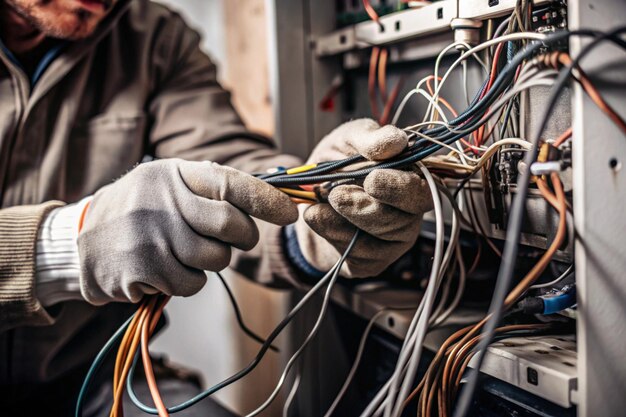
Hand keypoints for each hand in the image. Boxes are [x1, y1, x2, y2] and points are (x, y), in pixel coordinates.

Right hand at [78, 159, 297, 303]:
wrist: (80, 238)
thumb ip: (210, 186)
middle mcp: (161, 201)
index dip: (265, 199)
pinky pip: (192, 284)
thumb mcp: (167, 182)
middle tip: (236, 239)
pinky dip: (189, 281)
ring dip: (212, 261)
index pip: (229, 183)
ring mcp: (150, 236)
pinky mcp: (141, 269)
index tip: (290, 213)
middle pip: (229, 225)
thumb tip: (272, 193)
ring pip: (215, 259)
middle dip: (243, 237)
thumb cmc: (139, 209)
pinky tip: (167, 268)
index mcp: (173, 174)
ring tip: (187, 251)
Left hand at [293, 119, 431, 276]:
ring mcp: (393, 242)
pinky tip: (316, 216)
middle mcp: (409, 214)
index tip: (371, 178)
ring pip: (377, 240)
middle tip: (335, 194)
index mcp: (411, 181)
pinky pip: (358, 256)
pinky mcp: (372, 262)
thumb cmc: (337, 164)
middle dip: (364, 208)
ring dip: (343, 219)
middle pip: (400, 222)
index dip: (398, 188)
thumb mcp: (347, 141)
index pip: (421, 192)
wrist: (306, 197)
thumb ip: (370, 137)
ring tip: (321, 200)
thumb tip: (397, 140)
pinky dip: (331, 233)